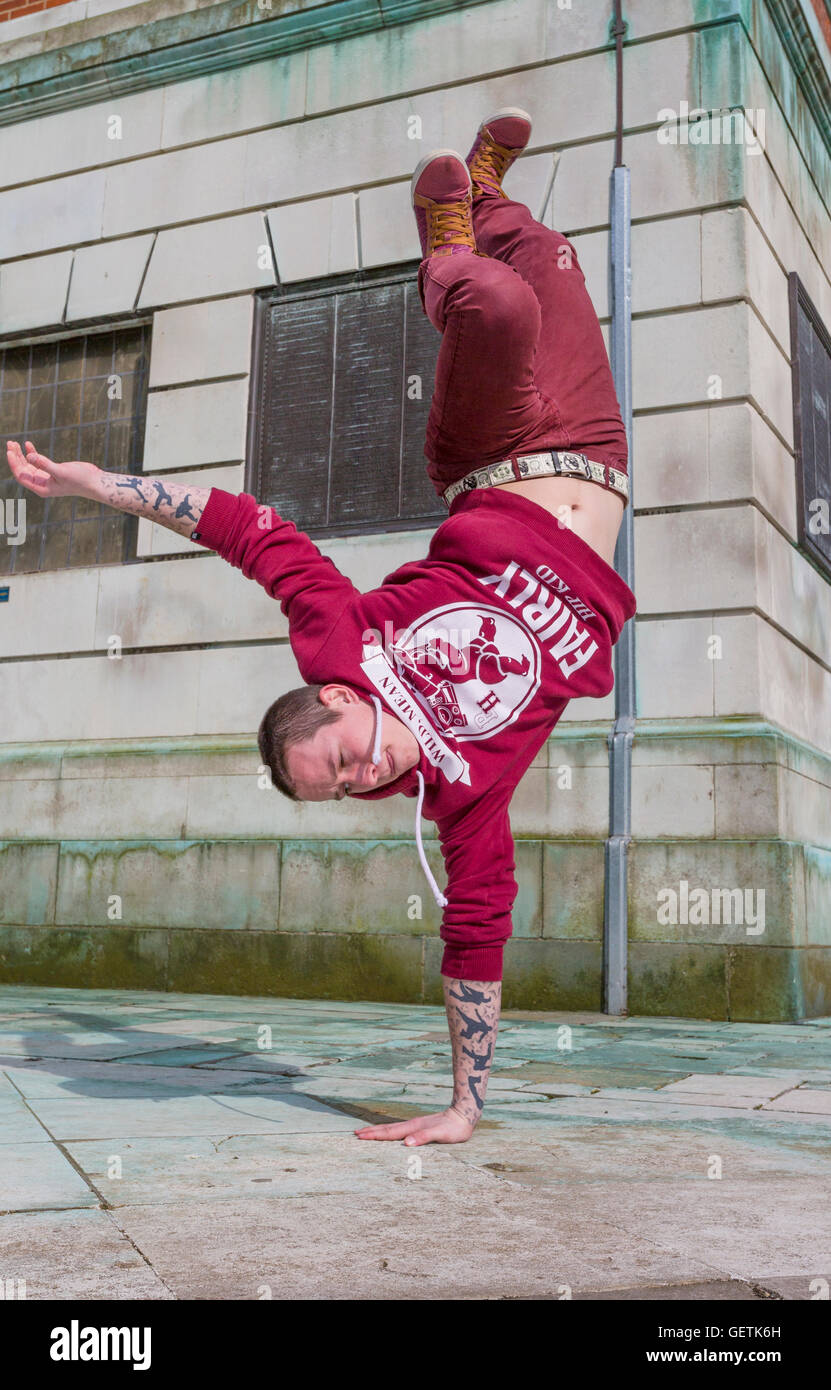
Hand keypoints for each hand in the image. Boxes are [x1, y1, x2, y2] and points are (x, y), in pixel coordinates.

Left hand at [6, 439, 98, 498]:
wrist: (94, 482)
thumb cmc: (79, 480)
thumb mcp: (61, 471)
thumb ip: (44, 464)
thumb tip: (29, 456)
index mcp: (41, 488)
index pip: (22, 476)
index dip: (14, 464)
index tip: (9, 451)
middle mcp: (41, 484)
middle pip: (23, 470)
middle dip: (16, 457)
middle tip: (10, 443)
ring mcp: (46, 477)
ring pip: (29, 465)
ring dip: (22, 454)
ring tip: (14, 443)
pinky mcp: (52, 471)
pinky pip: (38, 462)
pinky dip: (33, 453)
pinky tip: (28, 444)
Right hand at [355, 1106, 474, 1145]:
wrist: (464, 1114)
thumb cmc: (454, 1128)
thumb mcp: (441, 1134)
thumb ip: (424, 1137)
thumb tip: (406, 1143)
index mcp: (413, 1128)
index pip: (390, 1133)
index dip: (374, 1135)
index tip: (359, 1136)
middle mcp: (412, 1125)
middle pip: (387, 1129)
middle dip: (371, 1132)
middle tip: (355, 1134)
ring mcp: (415, 1125)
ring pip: (392, 1129)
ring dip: (378, 1131)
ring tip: (366, 1133)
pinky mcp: (420, 1127)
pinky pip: (399, 1130)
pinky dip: (389, 1132)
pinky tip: (389, 1135)